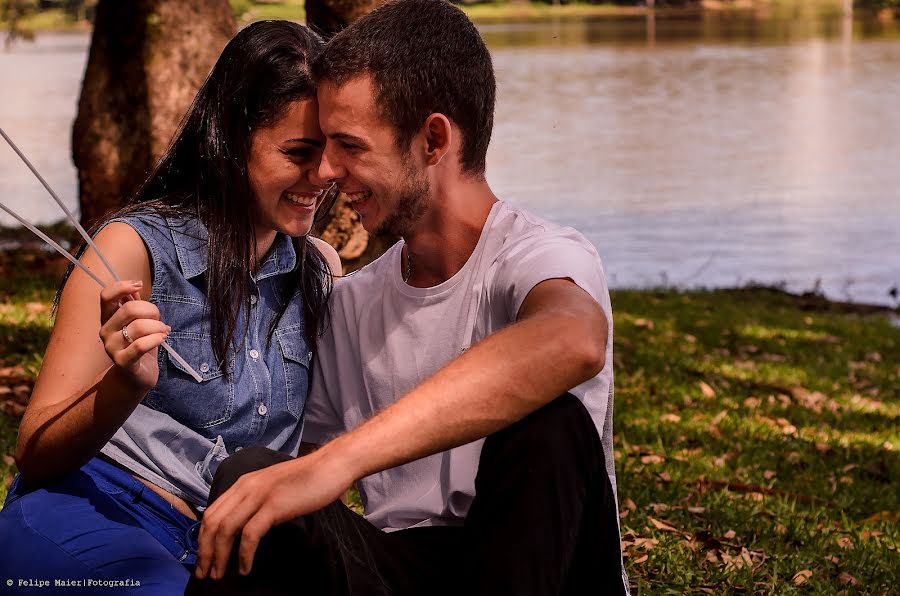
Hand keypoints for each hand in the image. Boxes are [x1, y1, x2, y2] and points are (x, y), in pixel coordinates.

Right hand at [98, 280, 169, 390]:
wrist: (137, 376)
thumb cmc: (140, 345)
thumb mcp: (139, 322)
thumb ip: (136, 306)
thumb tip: (135, 287)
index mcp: (107, 318)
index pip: (106, 296)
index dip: (122, 287)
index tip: (138, 285)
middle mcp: (105, 331)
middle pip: (129, 309)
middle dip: (151, 310)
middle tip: (159, 319)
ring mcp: (111, 347)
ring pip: (139, 326)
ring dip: (158, 326)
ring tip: (163, 331)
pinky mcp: (122, 361)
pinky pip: (141, 345)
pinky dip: (156, 339)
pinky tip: (162, 339)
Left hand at [194, 451, 353, 579]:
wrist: (332, 465)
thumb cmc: (307, 479)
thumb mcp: (273, 487)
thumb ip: (257, 501)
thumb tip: (244, 526)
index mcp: (244, 483)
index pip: (212, 512)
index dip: (203, 538)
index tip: (204, 558)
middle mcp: (246, 487)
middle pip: (213, 522)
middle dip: (205, 551)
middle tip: (204, 573)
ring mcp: (260, 495)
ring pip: (226, 529)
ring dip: (220, 556)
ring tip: (219, 575)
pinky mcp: (275, 505)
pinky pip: (250, 534)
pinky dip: (244, 555)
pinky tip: (245, 568)